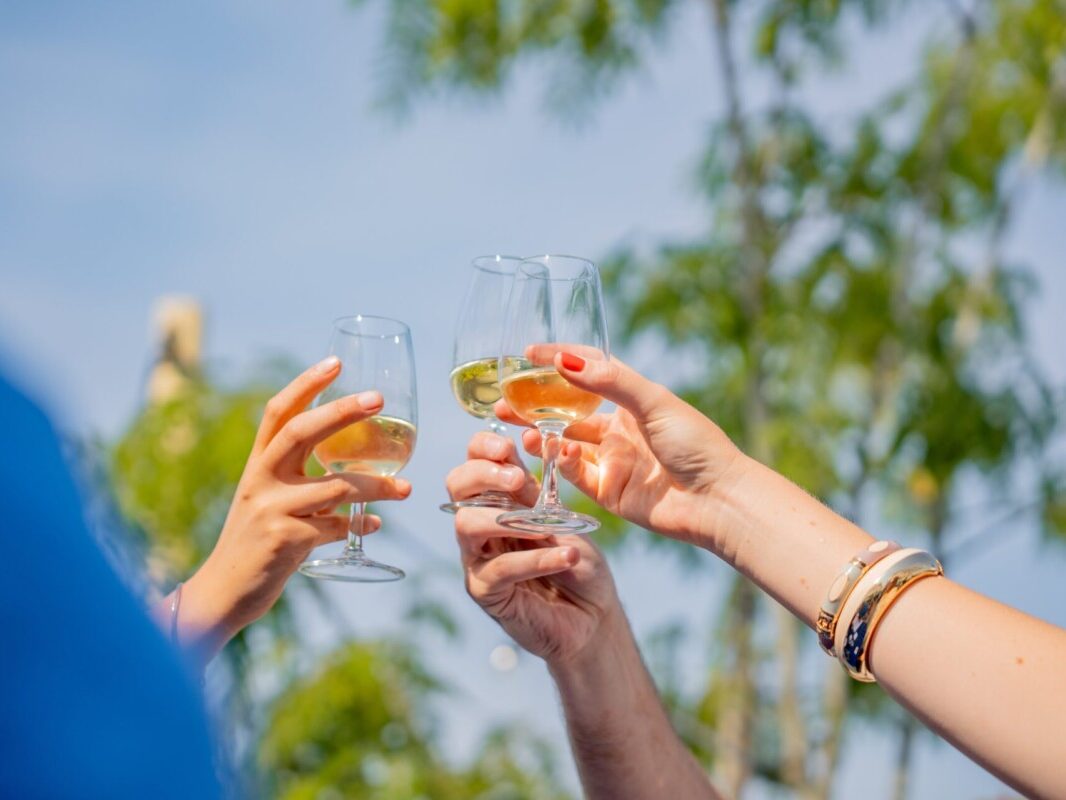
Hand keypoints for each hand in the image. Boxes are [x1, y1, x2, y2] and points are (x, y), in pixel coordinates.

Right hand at [176, 357, 411, 657]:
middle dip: (342, 411)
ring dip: (378, 485)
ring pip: (335, 485)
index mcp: (258, 464)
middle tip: (379, 399)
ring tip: (406, 488)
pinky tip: (374, 525)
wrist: (223, 593)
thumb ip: (304, 483)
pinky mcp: (285, 540)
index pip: (279, 412)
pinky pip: (337, 526)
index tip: (337, 362)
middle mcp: (261, 479)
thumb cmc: (255, 544)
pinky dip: (361, 524)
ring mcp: (272, 509)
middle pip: (302, 432)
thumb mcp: (270, 502)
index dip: (306, 383)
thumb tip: (354, 473)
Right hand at [445, 432, 621, 665]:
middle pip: (457, 487)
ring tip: (541, 526)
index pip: (474, 462)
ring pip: (467, 525)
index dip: (483, 447)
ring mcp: (478, 558)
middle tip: (518, 479)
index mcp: (499, 499)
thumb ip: (540, 493)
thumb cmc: (579, 563)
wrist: (594, 615)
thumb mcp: (563, 520)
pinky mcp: (486, 592)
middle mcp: (480, 525)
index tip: (509, 446)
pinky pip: (500, 569)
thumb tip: (527, 445)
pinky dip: (536, 560)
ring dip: (504, 518)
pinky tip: (567, 558)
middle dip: (483, 474)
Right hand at [496, 353, 746, 546]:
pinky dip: (557, 461)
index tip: (527, 352)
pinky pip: (573, 473)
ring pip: (563, 442)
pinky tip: (549, 448)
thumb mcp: (654, 403)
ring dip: (539, 432)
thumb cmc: (696, 444)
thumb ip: (610, 383)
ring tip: (516, 425)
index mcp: (632, 400)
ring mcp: (611, 460)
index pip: (587, 371)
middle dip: (534, 403)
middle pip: (566, 410)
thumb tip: (565, 361)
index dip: (558, 358)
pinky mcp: (608, 490)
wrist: (717, 500)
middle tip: (502, 399)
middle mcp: (618, 428)